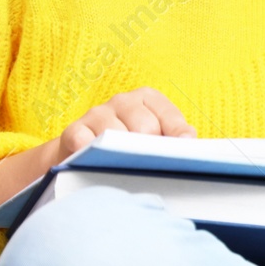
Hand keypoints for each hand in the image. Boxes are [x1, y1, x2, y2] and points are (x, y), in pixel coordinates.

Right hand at [57, 86, 197, 160]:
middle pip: (145, 128)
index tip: (181, 153)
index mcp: (148, 98)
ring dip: (121, 156)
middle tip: (146, 166)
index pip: (169, 117)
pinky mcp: (75, 129)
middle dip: (148, 151)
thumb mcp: (156, 136)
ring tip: (122, 167)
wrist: (84, 152)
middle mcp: (123, 100)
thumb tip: (189, 140)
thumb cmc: (128, 145)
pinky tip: (95, 163)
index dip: (177, 137)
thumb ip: (175, 135)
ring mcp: (97, 113)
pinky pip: (85, 142)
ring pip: (118, 136)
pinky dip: (90, 154)